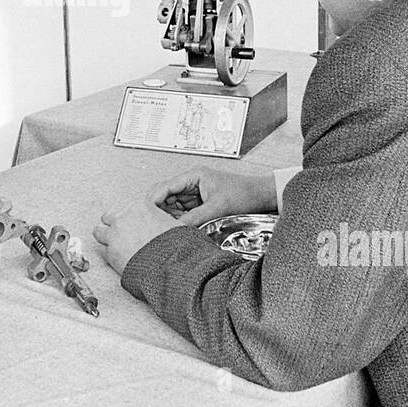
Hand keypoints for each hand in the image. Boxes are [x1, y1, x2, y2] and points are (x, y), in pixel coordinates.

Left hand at [92, 196, 182, 274]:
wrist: (170, 267)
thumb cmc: (175, 247)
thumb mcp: (173, 225)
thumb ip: (161, 219)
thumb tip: (164, 222)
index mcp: (139, 206)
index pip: (123, 207)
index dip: (126, 218)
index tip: (129, 225)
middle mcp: (123, 218)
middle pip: (107, 217)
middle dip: (113, 225)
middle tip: (120, 234)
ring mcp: (114, 235)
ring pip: (98, 232)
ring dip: (106, 237)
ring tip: (115, 245)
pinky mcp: (110, 253)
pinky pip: (103, 251)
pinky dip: (109, 254)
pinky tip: (119, 258)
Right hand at [150, 165, 276, 226]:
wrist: (261, 196)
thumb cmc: (244, 194)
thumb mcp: (218, 208)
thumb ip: (195, 218)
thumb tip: (175, 229)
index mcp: (193, 176)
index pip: (164, 186)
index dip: (153, 201)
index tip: (146, 215)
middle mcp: (190, 183)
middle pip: (165, 197)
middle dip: (159, 211)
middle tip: (154, 226)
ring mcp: (194, 194)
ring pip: (172, 207)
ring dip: (169, 218)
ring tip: (166, 230)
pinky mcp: (199, 204)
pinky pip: (182, 213)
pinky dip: (178, 222)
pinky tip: (177, 230)